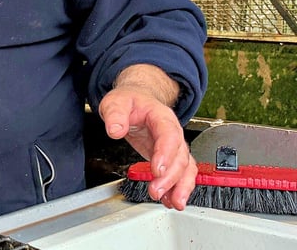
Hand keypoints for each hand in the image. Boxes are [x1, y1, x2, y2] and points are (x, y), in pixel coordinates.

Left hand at [98, 86, 196, 210]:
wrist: (139, 99)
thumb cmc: (130, 100)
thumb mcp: (116, 102)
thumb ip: (115, 114)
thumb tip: (114, 130)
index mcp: (162, 117)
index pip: (169, 135)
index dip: (166, 153)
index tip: (157, 169)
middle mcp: (173, 132)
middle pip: (179, 156)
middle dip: (170, 177)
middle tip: (156, 190)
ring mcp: (173, 146)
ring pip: (186, 168)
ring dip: (181, 186)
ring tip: (173, 202)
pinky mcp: (170, 157)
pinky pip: (180, 173)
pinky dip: (178, 188)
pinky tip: (170, 200)